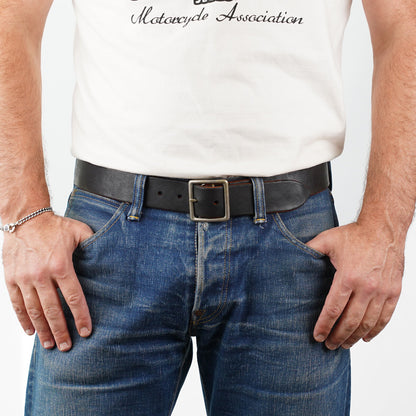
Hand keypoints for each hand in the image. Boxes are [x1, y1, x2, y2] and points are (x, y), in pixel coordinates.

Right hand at [2, 212, 93, 351]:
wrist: (25, 218)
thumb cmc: (55, 226)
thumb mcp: (79, 231)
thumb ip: (93, 245)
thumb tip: (109, 255)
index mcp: (60, 265)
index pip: (73, 298)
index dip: (81, 317)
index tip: (86, 331)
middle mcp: (41, 275)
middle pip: (53, 310)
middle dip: (61, 331)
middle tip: (68, 347)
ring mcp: (24, 278)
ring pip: (34, 311)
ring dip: (43, 330)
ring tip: (50, 345)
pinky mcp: (11, 279)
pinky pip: (17, 304)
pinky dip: (23, 319)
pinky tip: (31, 331)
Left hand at [306, 222, 404, 349]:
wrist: (384, 228)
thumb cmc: (356, 234)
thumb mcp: (327, 240)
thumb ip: (309, 250)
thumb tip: (291, 255)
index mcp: (347, 276)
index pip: (333, 309)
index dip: (324, 325)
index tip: (317, 336)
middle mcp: (366, 287)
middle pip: (350, 321)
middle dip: (338, 336)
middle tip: (329, 345)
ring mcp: (382, 291)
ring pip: (368, 323)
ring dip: (355, 337)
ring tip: (344, 345)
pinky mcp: (393, 291)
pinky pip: (385, 317)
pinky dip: (376, 330)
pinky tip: (366, 337)